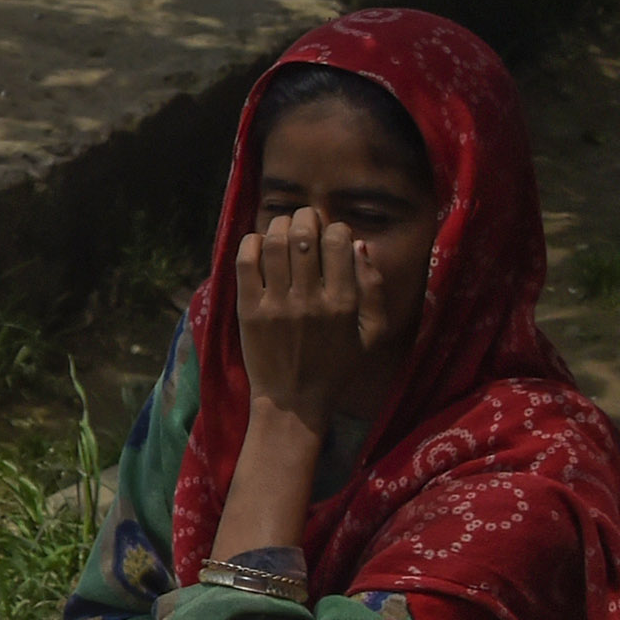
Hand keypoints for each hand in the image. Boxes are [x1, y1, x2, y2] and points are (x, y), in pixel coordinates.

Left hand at [232, 205, 387, 433]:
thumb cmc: (337, 366)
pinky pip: (245, 262)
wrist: (293, 402)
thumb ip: (373, 289)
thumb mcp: (371, 334)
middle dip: (306, 218)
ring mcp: (276, 305)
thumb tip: (360, 245)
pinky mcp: (249, 310)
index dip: (336, 228)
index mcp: (342, 303)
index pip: (338, 242)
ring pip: (274, 243)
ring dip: (280, 226)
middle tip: (306, 221)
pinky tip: (259, 243)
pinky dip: (251, 243)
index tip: (332, 234)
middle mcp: (309, 300)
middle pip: (304, 236)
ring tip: (284, 228)